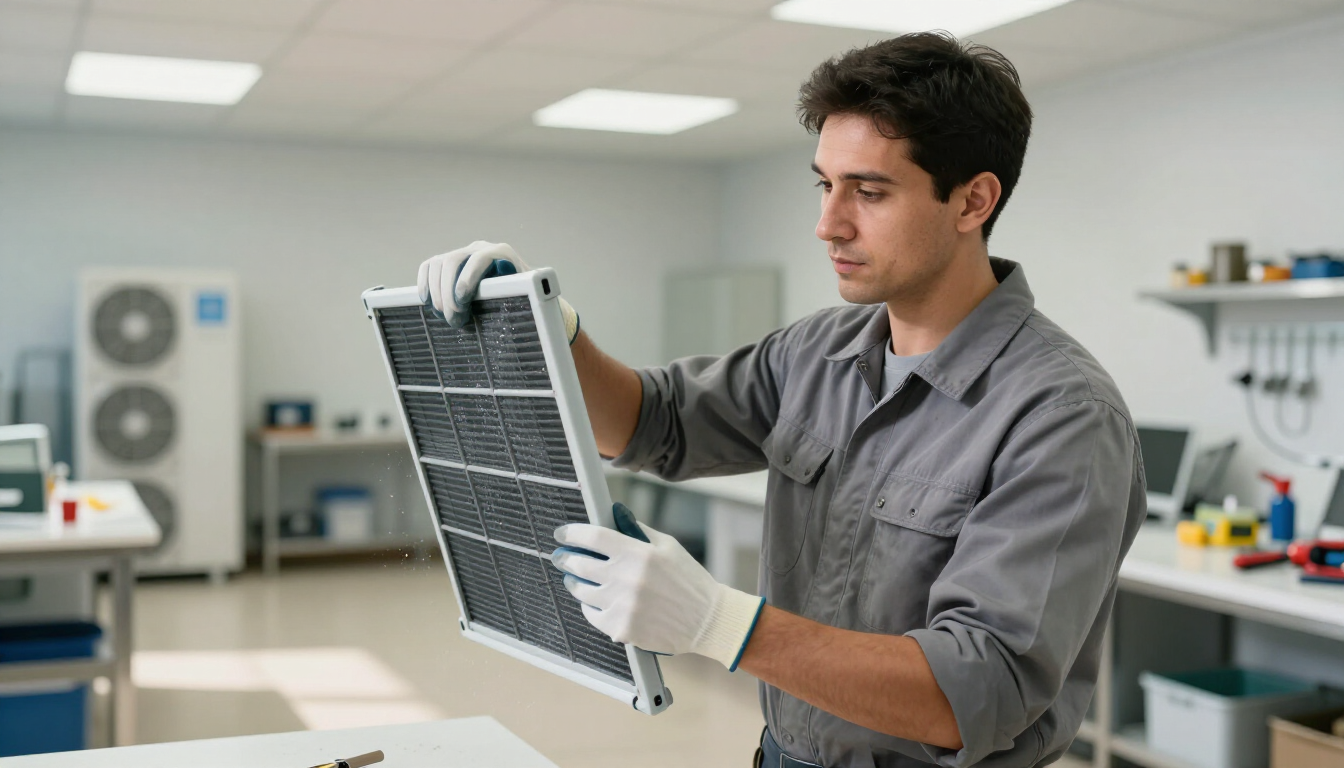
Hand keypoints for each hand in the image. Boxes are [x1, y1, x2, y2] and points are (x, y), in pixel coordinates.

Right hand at [416, 241, 578, 340]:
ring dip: (435, 292)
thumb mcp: (529, 298)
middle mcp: (480, 249)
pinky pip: (429, 267)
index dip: (468, 277)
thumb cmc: (527, 299)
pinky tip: (427, 302)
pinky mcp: (447, 263)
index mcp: (502, 254)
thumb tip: (528, 298)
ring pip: (438, 264)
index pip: (480, 258)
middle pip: (453, 260)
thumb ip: (526, 296)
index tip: (462, 299)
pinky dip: (424, 283)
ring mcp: (462, 254)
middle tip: (453, 318)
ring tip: (444, 316)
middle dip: (448, 291)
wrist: (521, 296)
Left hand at [551, 504, 764, 669]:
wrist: (707, 620)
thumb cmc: (689, 579)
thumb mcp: (668, 546)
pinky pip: (592, 615)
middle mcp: (627, 578)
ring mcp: (622, 605)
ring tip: (575, 579)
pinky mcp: (621, 628)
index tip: (561, 534)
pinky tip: (593, 601)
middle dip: (566, 558)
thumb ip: (637, 530)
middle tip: (562, 557)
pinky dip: (589, 607)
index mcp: (639, 553)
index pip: (594, 536)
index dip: (572, 533)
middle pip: (580, 563)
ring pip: (581, 591)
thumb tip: (613, 514)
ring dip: (575, 582)